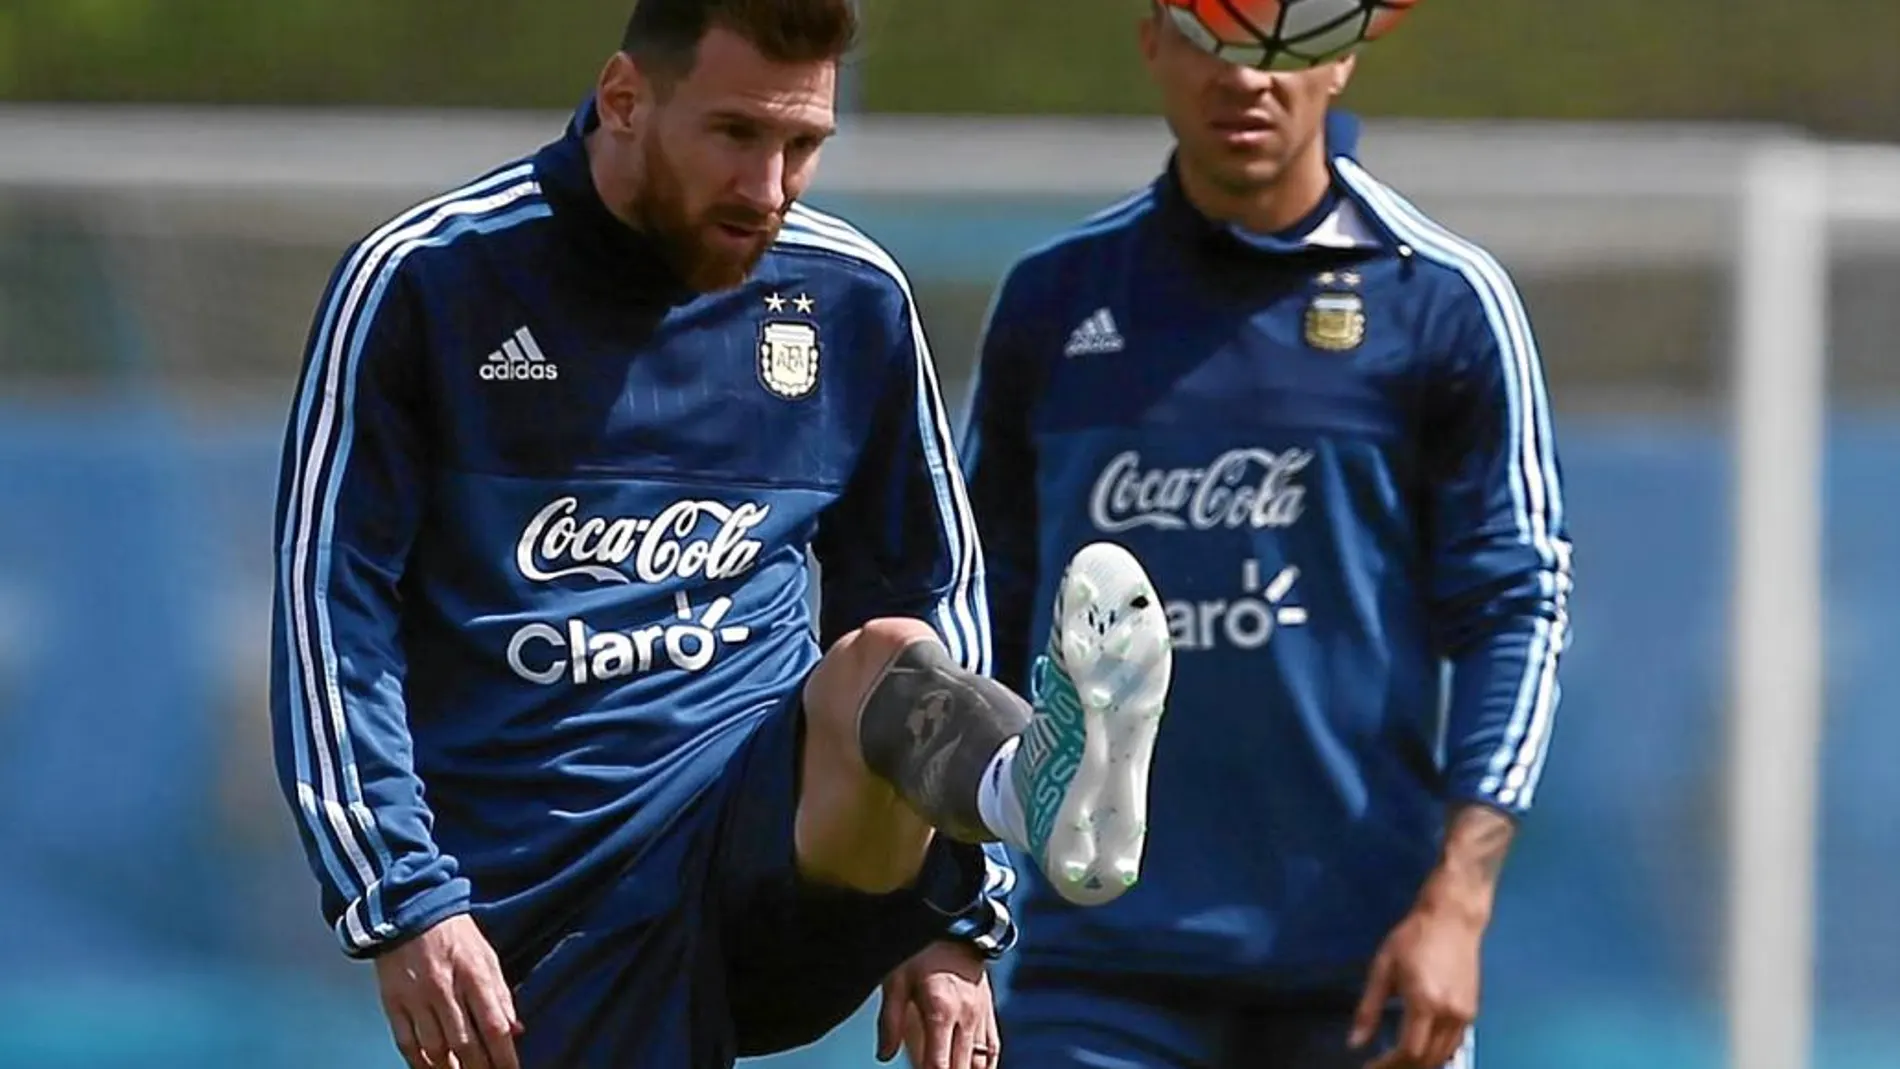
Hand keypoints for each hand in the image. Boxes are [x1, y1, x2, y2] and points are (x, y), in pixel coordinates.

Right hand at [374, 913, 523, 1068]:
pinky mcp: (393, 1002)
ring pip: (435, 1048)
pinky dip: (419, 1062)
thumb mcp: (486, 955)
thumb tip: (515, 1030)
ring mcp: (416, 997)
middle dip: (480, 1068)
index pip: (493, 1025)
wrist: (409, 909)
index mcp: (474, 974)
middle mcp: (445, 988)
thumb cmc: (454, 932)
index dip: (504, 1055)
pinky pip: (406, 1042)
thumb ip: (500, 994)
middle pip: (465, 1043)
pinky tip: (431, 1068)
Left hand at [876, 941, 998, 1068]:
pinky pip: (991, 1049)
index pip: (938, 1065)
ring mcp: (981, 1016)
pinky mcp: (988, 1012)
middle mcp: (966, 1018)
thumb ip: (890, 1020)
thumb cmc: (920, 950)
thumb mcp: (896, 980)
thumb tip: (884, 1057)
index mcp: (941, 1012)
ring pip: (980, 1064)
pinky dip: (984, 1067)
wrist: (955, 922)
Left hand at [1350, 894, 1484, 1068]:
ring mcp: (1465, 1014)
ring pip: (1443, 1056)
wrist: (1452, 919)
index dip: (1388, 1065)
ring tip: (1396, 1061)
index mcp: (1424, 1002)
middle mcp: (1449, 1014)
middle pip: (1428, 1059)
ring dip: (1420, 1064)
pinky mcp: (1472, 1011)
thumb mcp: (1382, 969)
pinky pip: (1454, 1044)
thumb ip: (1369, 1009)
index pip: (1409, 1051)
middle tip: (1380, 1066)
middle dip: (1402, 1068)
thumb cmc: (1412, 938)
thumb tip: (1355, 1042)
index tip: (1369, 1067)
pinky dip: (1436, 1053)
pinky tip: (1420, 1050)